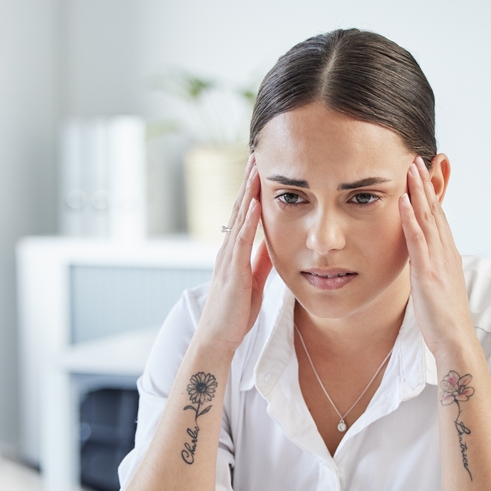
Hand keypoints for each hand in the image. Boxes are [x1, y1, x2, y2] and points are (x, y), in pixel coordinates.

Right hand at [195, 155, 272, 353]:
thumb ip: (261, 260)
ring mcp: (228, 259)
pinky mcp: (232, 271)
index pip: (243, 214)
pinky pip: (241, 241)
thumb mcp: (254, 280)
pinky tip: (253, 203)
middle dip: (248, 181)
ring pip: (238, 218)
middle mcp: (228, 249)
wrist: (219, 338)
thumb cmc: (235, 313)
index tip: (261, 168)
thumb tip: (272, 241)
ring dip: (247, 192)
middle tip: (257, 153)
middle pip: (238, 207)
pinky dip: (247, 220)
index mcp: (234, 251)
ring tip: (256, 167)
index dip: (252, 190)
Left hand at [399, 156, 474, 358]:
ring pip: (428, 217)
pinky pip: (417, 238)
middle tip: (416, 158)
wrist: (455, 339)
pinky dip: (410, 217)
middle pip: (434, 210)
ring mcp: (438, 260)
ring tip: (409, 167)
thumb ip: (432, 270)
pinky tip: (403, 200)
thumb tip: (423, 263)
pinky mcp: (427, 271)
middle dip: (425, 184)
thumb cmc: (444, 319)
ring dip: (418, 191)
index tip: (422, 175)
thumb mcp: (438, 287)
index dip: (430, 195)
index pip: (438, 218)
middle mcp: (445, 252)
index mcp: (447, 255)